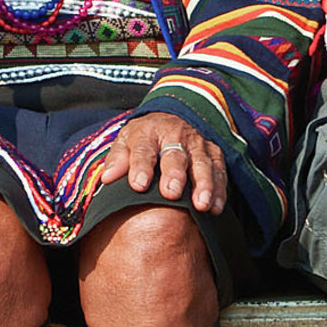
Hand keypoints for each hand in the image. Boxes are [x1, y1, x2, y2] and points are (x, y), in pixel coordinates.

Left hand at [96, 112, 227, 212]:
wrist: (170, 118)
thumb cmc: (144, 139)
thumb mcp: (125, 141)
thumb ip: (117, 159)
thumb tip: (107, 178)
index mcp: (148, 132)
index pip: (143, 149)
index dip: (141, 167)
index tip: (138, 185)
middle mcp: (175, 135)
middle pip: (175, 155)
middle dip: (174, 174)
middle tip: (171, 192)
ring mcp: (197, 144)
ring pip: (202, 164)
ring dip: (204, 185)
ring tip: (201, 205)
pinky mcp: (214, 153)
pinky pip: (219, 171)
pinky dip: (220, 190)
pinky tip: (216, 208)